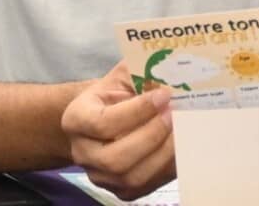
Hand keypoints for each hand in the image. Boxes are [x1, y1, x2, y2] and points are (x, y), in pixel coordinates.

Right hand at [62, 61, 174, 198]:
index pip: (103, 122)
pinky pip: (147, 185)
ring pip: (132, 177)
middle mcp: (82, 152)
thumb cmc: (117, 92)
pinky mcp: (121, 190)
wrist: (108, 116)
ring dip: (163, 153)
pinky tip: (180, 145)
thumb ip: (142, 69)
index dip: (137, 110)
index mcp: (76, 119)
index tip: (164, 94)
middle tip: (175, 113)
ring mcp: (100, 176)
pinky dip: (168, 167)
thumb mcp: (123, 74)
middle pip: (115, 158)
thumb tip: (174, 69)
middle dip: (152, 135)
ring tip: (182, 129)